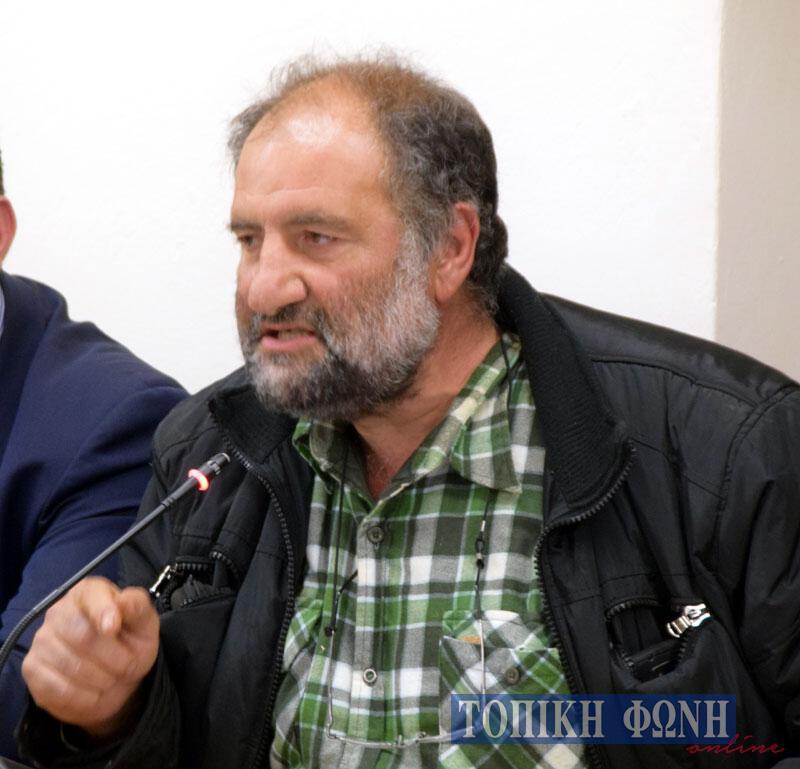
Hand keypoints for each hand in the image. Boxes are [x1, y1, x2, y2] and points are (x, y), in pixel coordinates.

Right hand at [21, 576, 158, 739]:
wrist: (117, 676)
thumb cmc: (131, 641)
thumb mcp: (144, 623)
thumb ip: (136, 607)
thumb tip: (122, 601)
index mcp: (89, 592)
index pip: (92, 597)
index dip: (103, 612)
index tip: (113, 629)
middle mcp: (59, 611)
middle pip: (83, 637)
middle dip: (115, 659)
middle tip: (128, 666)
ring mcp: (42, 640)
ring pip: (71, 666)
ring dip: (102, 680)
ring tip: (112, 678)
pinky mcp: (32, 669)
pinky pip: (58, 689)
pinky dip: (84, 697)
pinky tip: (94, 692)